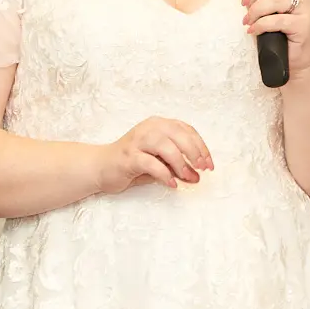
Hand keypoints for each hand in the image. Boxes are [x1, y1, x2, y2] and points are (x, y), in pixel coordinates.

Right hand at [98, 117, 213, 191]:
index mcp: (158, 124)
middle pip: (179, 135)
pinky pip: (150, 163)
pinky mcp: (128, 156)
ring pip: (166, 146)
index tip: (209, 164)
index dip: (201, 146)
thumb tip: (197, 176)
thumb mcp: (159, 162)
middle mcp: (148, 128)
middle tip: (202, 169)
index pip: (186, 130)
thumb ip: (177, 166)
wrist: (100, 167)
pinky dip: (164, 174)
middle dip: (194, 153)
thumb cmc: (132, 163)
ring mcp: (137, 141)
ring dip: (181, 163)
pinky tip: (172, 183)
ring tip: (188, 178)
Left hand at [233, 0, 309, 76]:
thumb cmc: (276, 33)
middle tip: (244, 3)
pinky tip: (254, 30)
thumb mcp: (259, 6)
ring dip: (257, 9)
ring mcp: (305, 10)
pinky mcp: (304, 26)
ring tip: (248, 20)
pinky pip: (279, 20)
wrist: (290, 61)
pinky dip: (261, 24)